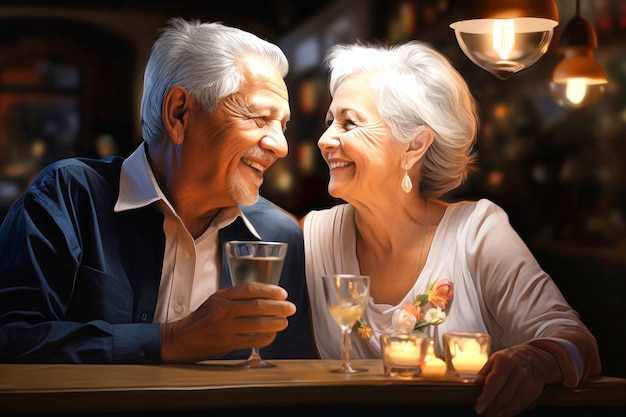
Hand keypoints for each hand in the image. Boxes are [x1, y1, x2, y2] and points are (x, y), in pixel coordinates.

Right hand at [160, 282, 295, 361]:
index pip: (250, 289)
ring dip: (275, 322)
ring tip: (284, 322)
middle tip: (290, 308)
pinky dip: (266, 337)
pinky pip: (252, 340)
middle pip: (257, 306)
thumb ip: (236, 298)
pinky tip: (272, 335)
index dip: (270, 290)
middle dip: (278, 307)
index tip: (282, 293)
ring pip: (257, 323)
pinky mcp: (226, 343)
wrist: (181, 339)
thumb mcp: (216, 301)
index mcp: (222, 296)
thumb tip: (265, 298)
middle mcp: (223, 309)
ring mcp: (225, 327)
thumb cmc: (202, 319)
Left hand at [474, 343, 562, 416]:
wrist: (537, 357)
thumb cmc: (512, 358)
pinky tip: (503, 413)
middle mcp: (517, 372)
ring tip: (492, 414)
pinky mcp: (534, 391)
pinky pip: (520, 406)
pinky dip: (510, 412)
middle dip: (491, 408)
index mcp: (505, 362)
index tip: (478, 408)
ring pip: (511, 404)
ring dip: (500, 412)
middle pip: (502, 397)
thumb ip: (485, 371)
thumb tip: (477, 382)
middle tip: (483, 413)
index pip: (493, 383)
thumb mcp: (496, 358)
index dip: (486, 397)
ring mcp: (527, 382)